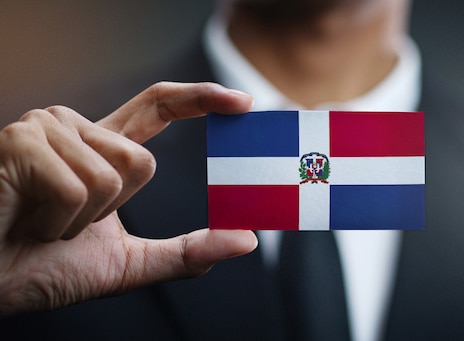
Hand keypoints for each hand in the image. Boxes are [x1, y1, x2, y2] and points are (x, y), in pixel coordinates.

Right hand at [0, 82, 257, 315]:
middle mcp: (74, 128)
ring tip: (41, 221)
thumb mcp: (128, 264)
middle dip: (112, 211)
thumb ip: (186, 252)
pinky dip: (58, 223)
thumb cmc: (42, 268)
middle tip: (65, 224)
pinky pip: (78, 187)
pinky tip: (25, 220)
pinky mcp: (21, 141)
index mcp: (100, 148)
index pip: (158, 106)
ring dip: (82, 220)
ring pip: (114, 174)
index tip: (242, 102)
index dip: (200, 98)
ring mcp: (45, 129)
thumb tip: (245, 240)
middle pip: (143, 161)